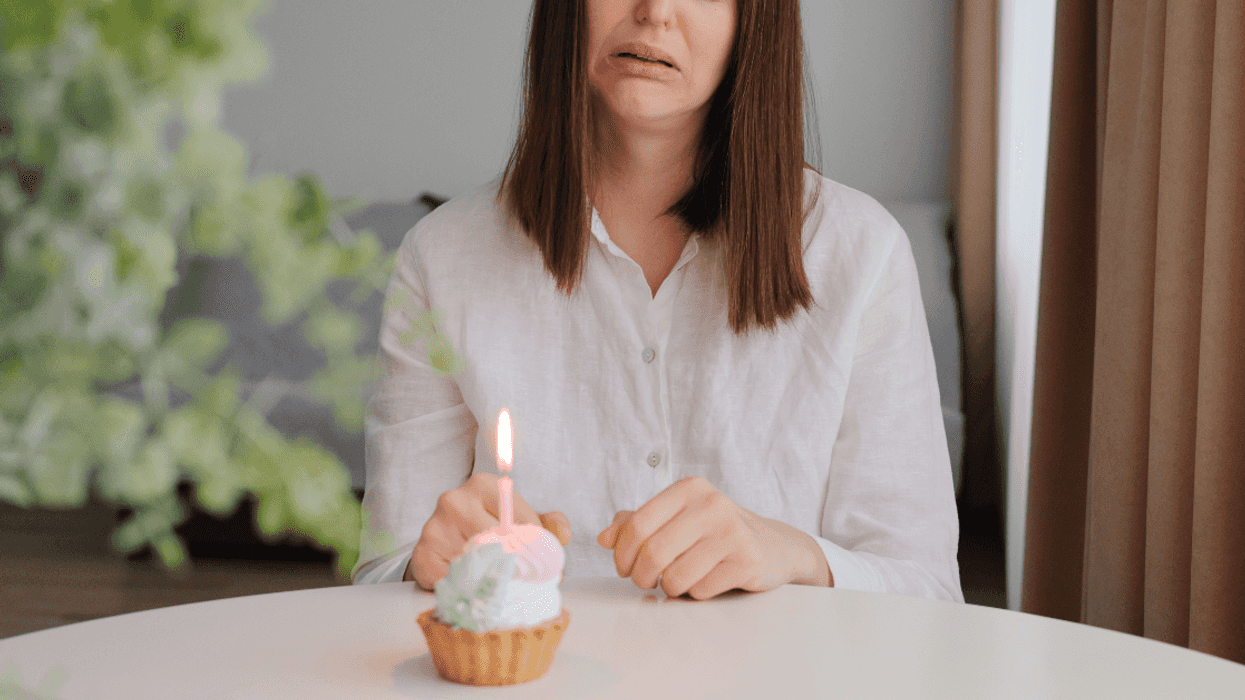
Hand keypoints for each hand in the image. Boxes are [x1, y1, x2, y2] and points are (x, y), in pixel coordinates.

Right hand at [405, 472, 571, 589]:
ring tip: (503, 587)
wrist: (448, 540)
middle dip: (517, 566)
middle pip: (496, 542)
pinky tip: (475, 589)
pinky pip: (451, 581)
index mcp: (484, 485)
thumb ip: (549, 525)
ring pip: (475, 563)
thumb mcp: (522, 519)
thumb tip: (562, 536)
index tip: (542, 563)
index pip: (519, 519)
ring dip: (492, 581)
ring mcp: (434, 527)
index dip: (535, 546)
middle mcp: (455, 500)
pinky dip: (467, 590)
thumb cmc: (490, 527)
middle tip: (527, 582)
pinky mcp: (422, 555)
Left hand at [597, 476, 830, 598]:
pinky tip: (707, 582)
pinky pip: (700, 590)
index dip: (622, 554)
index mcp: (689, 489)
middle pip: (653, 552)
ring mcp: (732, 532)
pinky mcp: (747, 561)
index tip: (625, 567)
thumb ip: (638, 524)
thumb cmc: (716, 533)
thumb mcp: (678, 519)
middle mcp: (711, 504)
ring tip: (680, 580)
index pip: (636, 524)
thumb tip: (604, 538)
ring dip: (670, 588)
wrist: (775, 547)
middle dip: (642, 576)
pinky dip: (696, 593)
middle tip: (646, 581)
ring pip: (675, 577)